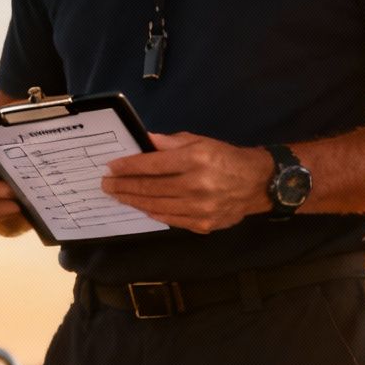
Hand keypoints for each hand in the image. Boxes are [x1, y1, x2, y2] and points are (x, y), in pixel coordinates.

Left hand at [101, 132, 273, 232]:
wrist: (258, 183)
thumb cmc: (225, 158)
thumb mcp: (200, 141)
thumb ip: (170, 143)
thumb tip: (143, 140)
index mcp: (196, 159)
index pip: (152, 164)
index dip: (128, 166)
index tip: (111, 167)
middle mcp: (196, 185)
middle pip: (150, 188)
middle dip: (123, 186)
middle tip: (106, 184)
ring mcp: (199, 208)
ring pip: (155, 206)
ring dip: (133, 201)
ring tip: (117, 195)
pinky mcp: (202, 224)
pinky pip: (169, 219)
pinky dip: (151, 212)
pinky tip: (140, 206)